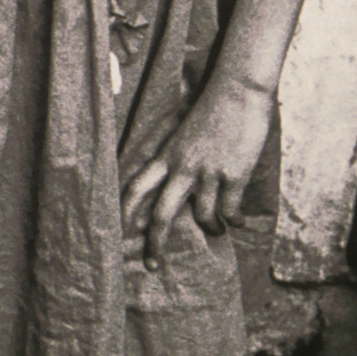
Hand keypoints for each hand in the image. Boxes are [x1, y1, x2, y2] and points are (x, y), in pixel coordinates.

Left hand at [122, 74, 276, 270]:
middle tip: (153, 266)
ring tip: (218, 230)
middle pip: (162, 214)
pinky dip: (233, 220)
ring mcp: (208, 172)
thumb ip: (179, 151)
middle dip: (156, 244)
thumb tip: (178, 172)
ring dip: (212, 228)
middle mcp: (183, 166)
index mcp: (168, 154)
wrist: (238, 89)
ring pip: (203, 216)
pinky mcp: (233, 174)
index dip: (125, 212)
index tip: (119, 233)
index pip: (137, 186)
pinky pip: (230, 209)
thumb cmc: (212, 104)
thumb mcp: (186, 129)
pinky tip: (236, 222)